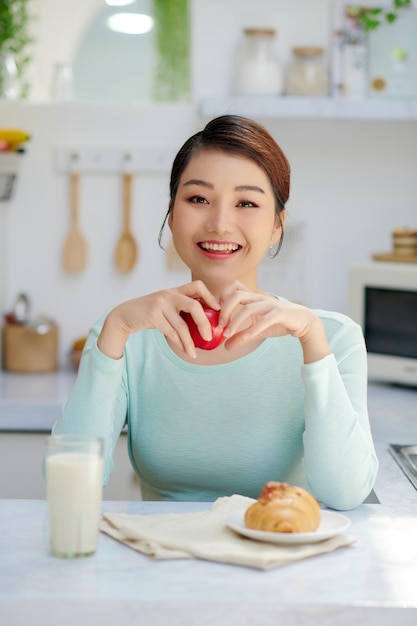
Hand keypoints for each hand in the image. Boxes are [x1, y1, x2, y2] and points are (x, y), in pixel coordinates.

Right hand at [98, 281, 219, 359]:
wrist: (125, 314)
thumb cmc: (151, 313)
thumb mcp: (167, 306)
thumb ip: (182, 309)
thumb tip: (206, 324)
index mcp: (175, 290)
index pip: (198, 285)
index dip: (211, 297)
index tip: (218, 310)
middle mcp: (169, 294)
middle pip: (194, 305)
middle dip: (204, 323)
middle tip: (210, 336)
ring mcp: (160, 304)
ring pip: (182, 325)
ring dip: (189, 342)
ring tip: (194, 353)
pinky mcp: (152, 315)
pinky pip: (171, 332)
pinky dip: (179, 343)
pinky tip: (184, 350)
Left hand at [218, 282, 330, 363]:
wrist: (304, 322)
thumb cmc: (279, 322)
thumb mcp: (257, 330)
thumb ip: (242, 336)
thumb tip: (226, 346)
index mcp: (254, 298)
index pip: (234, 286)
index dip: (222, 296)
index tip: (218, 312)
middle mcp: (260, 298)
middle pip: (236, 295)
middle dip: (224, 310)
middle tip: (220, 326)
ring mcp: (270, 305)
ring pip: (248, 308)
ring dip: (235, 322)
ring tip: (228, 335)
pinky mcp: (281, 313)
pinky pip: (265, 320)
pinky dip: (253, 329)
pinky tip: (246, 338)